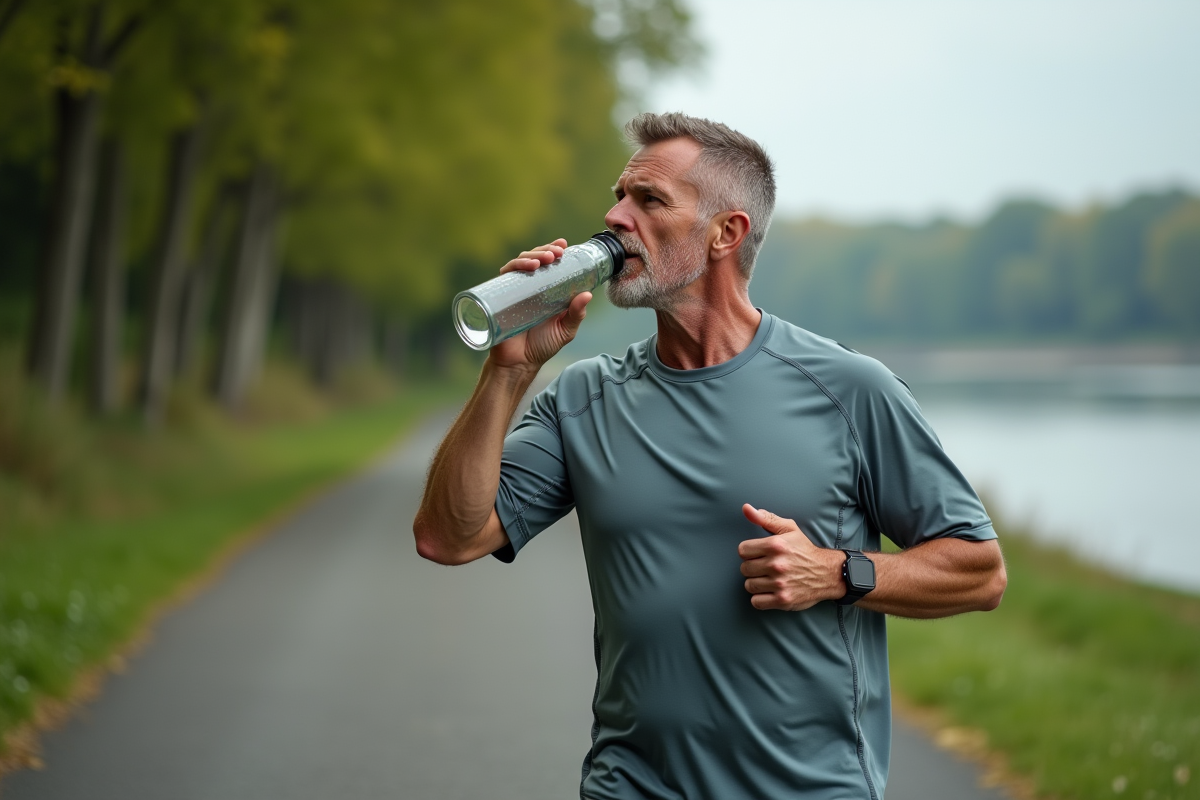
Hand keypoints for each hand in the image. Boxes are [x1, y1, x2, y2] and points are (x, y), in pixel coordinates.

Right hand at [488, 238, 591, 370]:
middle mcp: (530, 286)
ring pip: (521, 262)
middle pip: (535, 258)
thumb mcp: (565, 330)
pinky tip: (528, 266)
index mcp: (546, 290)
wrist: (519, 363)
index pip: (549, 264)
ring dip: (533, 255)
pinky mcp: (501, 296)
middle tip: (557, 253)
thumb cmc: (542, 346)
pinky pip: (506, 275)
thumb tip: (588, 294)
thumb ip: (576, 314)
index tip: (563, 245)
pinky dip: (516, 266)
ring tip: (546, 258)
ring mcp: (514, 290)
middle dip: (546, 250)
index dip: (554, 251)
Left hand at [738, 504, 843, 610]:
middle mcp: (776, 564)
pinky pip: (756, 602)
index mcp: (775, 545)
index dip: (749, 552)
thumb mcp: (788, 529)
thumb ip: (765, 518)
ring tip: (768, 579)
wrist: (828, 573)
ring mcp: (780, 584)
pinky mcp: (782, 600)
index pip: (742, 550)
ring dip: (756, 583)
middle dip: (753, 567)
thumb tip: (746, 508)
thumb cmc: (804, 550)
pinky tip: (769, 591)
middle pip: (744, 569)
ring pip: (749, 585)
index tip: (758, 554)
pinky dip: (760, 598)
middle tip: (765, 567)